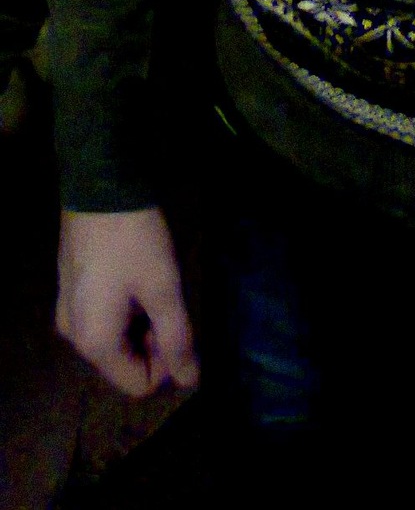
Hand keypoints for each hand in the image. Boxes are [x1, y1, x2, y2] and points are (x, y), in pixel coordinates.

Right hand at [56, 206, 198, 397]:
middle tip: (169, 300)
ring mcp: (68, 313)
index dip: (167, 362)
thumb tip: (190, 381)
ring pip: (114, 340)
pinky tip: (136, 276)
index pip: (138, 384)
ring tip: (153, 284)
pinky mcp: (70, 292)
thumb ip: (177, 338)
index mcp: (95, 343)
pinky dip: (124, 309)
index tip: (178, 323)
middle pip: (123, 363)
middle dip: (152, 342)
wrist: (99, 186)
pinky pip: (102, 319)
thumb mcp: (162, 287)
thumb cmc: (134, 239)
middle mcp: (74, 337)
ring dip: (140, 323)